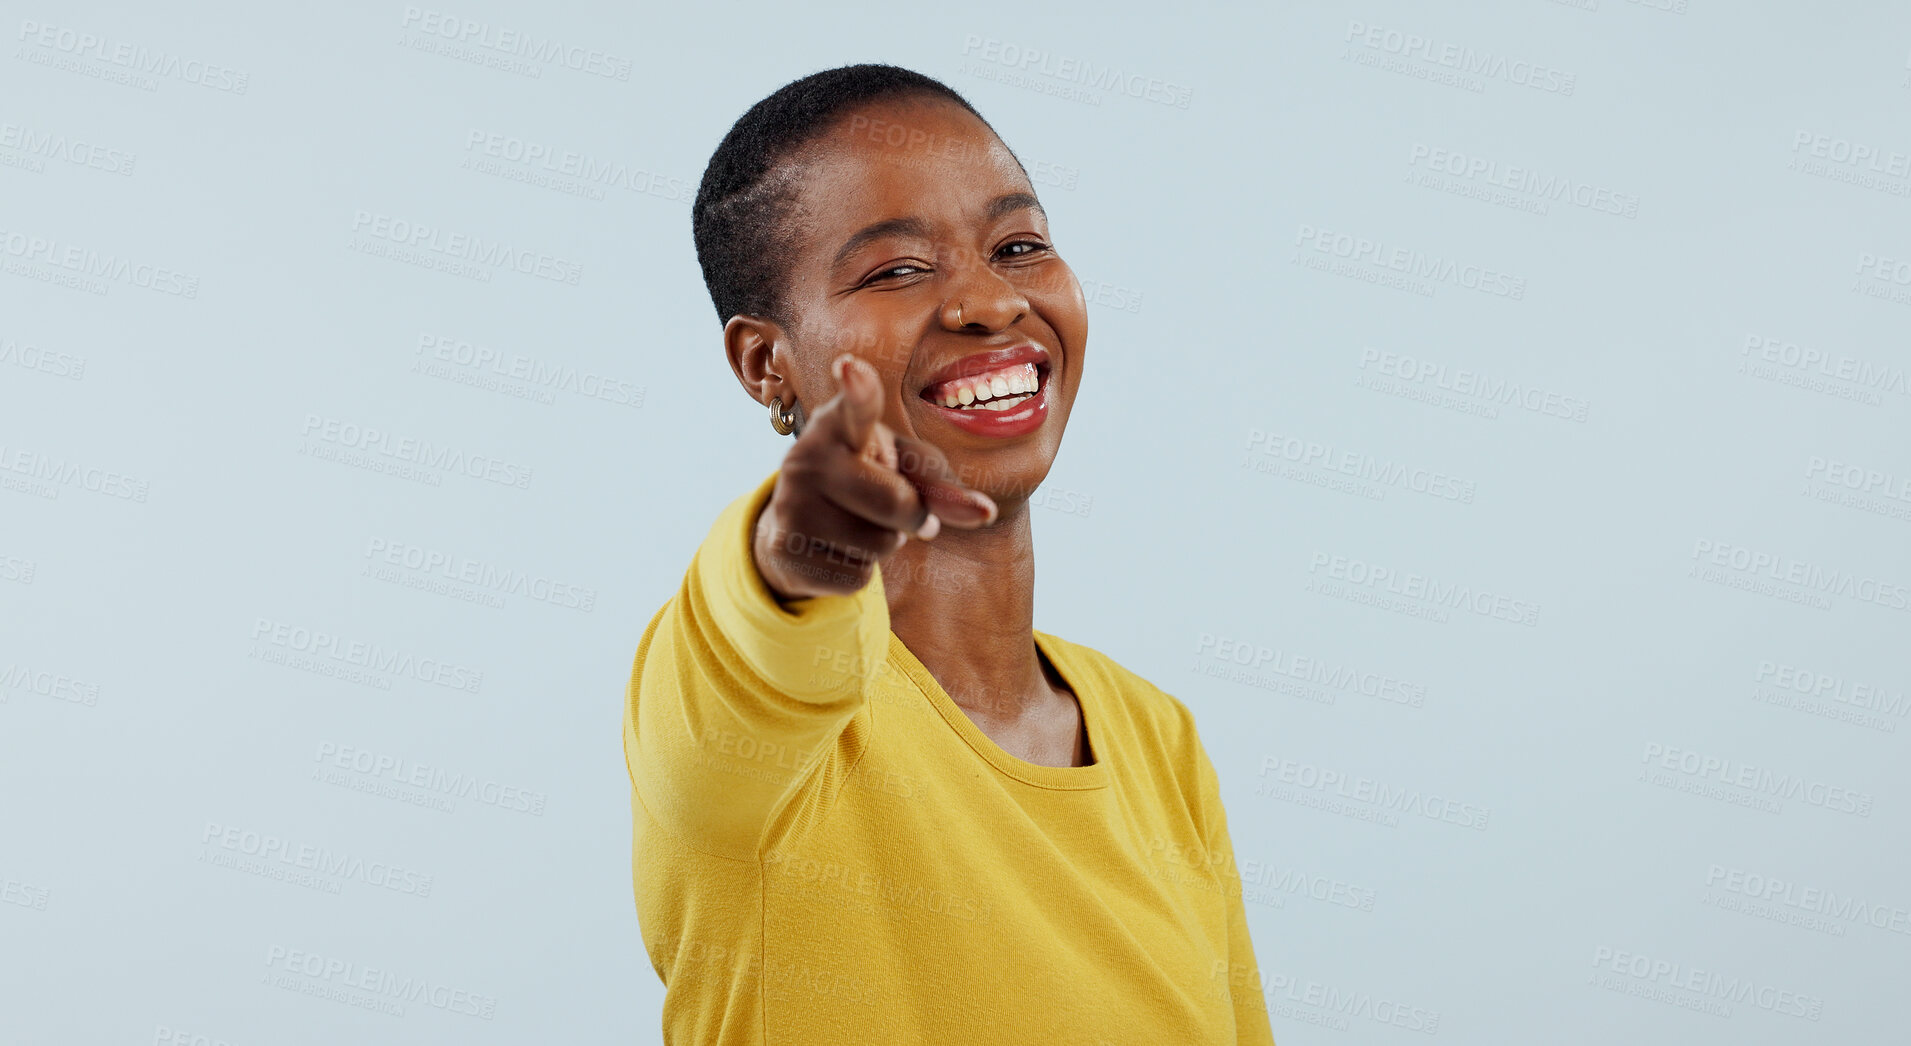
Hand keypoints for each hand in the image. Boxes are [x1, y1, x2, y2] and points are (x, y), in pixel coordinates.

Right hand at [752, 353, 997, 600]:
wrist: (795, 528)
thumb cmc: (867, 481)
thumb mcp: (904, 470)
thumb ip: (944, 485)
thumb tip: (985, 513)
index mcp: (840, 423)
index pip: (854, 407)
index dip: (858, 389)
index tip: (850, 367)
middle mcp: (806, 456)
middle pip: (897, 503)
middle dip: (911, 517)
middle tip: (891, 506)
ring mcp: (790, 503)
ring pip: (879, 545)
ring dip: (883, 545)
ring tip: (854, 524)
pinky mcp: (784, 549)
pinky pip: (857, 576)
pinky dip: (860, 571)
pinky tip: (834, 550)